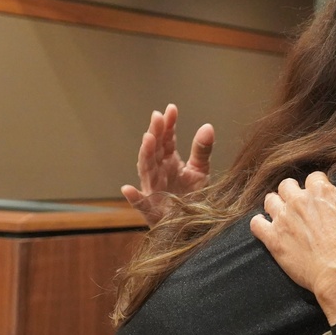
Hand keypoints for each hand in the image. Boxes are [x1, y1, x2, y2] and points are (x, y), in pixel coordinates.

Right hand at [121, 103, 213, 225]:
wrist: (193, 225)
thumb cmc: (193, 197)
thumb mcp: (201, 171)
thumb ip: (202, 149)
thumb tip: (207, 126)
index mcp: (169, 162)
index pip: (167, 140)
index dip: (168, 125)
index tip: (171, 109)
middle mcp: (158, 174)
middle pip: (154, 151)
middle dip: (156, 134)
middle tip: (158, 117)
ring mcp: (154, 191)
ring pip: (146, 171)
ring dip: (146, 156)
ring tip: (147, 140)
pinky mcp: (153, 212)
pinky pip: (142, 205)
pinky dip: (134, 198)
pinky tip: (128, 189)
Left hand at [250, 161, 335, 315]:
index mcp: (321, 191)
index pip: (315, 178)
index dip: (320, 187)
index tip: (324, 199)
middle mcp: (299, 201)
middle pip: (287, 185)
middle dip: (294, 191)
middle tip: (302, 205)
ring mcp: (283, 220)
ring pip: (270, 201)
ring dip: (277, 204)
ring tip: (285, 214)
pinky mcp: (274, 240)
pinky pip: (256, 224)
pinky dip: (260, 223)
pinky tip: (267, 227)